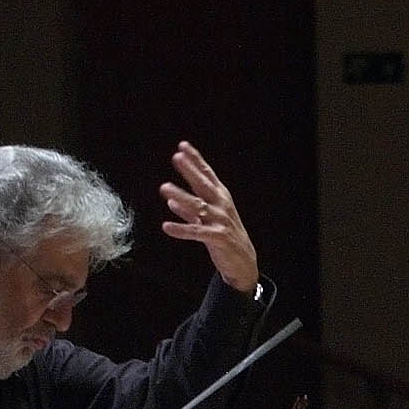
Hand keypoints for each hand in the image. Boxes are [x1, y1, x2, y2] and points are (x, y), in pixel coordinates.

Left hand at [158, 140, 260, 294]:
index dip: (196, 160)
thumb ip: (190, 211)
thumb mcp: (209, 220)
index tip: (183, 146)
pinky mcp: (218, 238)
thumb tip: (172, 202)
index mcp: (221, 197)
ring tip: (164, 187)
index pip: (207, 174)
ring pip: (198, 206)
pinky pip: (196, 232)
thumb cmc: (225, 237)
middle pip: (204, 185)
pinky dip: (181, 229)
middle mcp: (222, 206)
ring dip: (181, 196)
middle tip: (176, 157)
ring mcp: (220, 221)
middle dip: (190, 171)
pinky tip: (167, 227)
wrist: (243, 262)